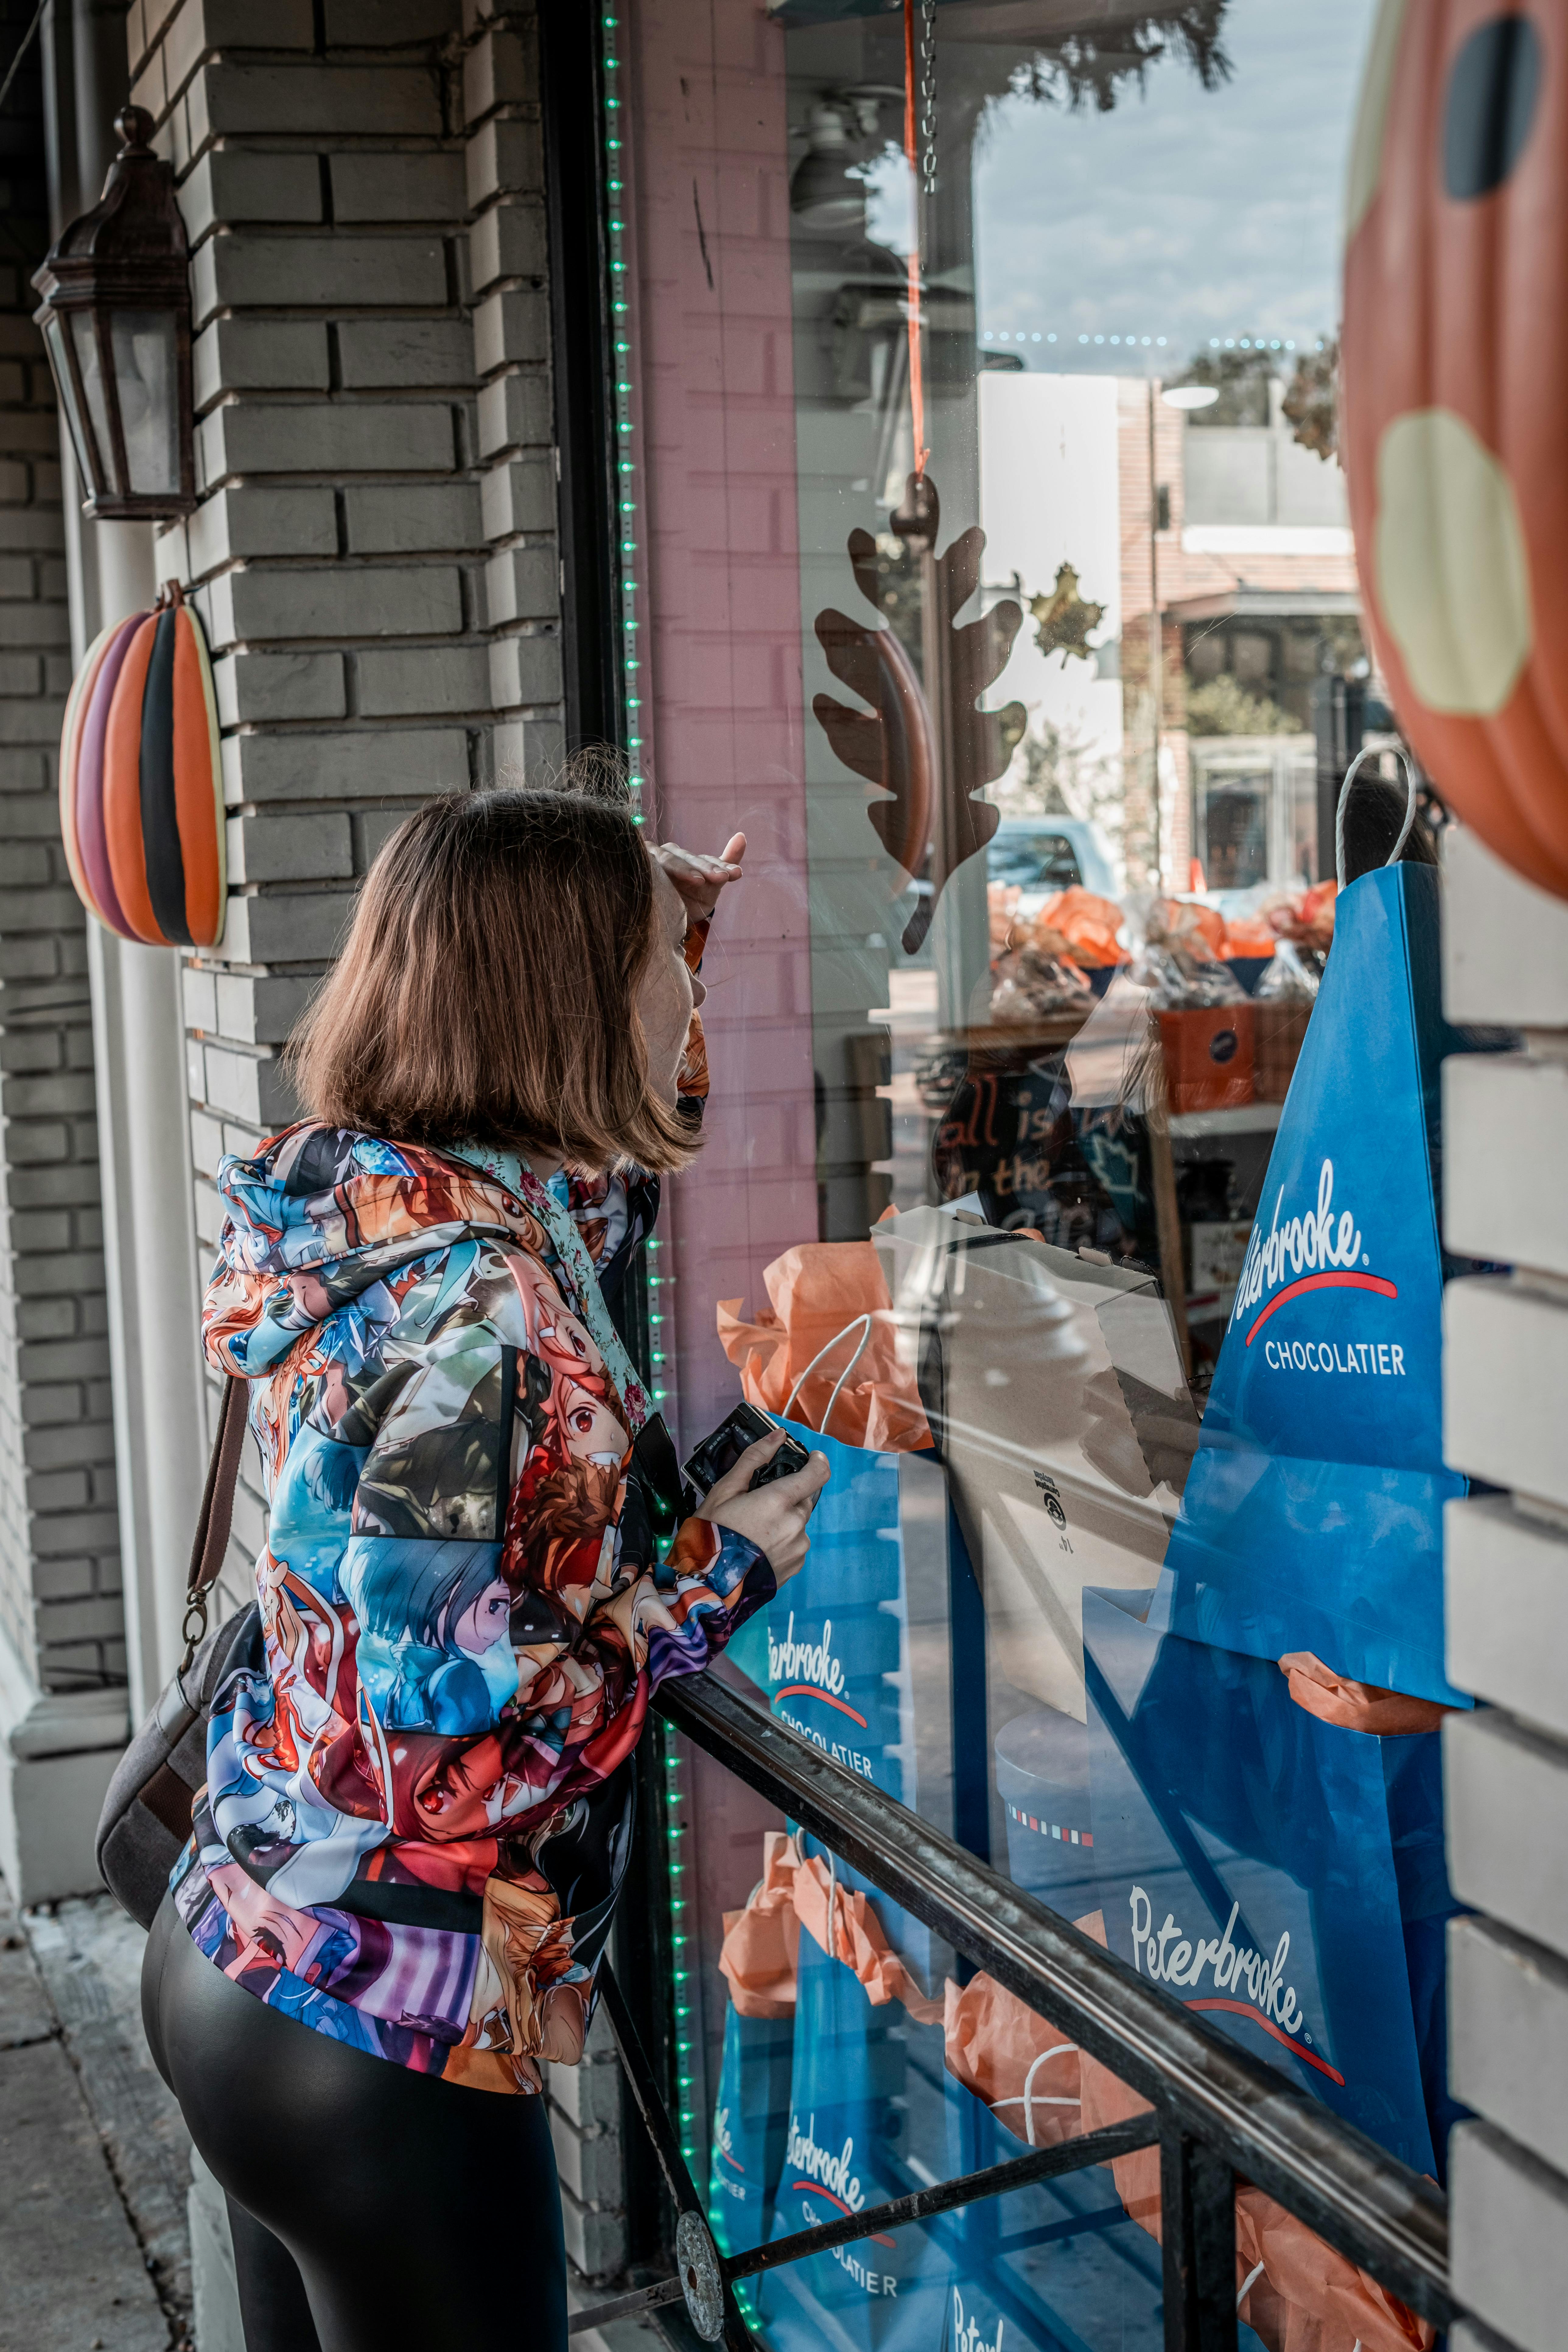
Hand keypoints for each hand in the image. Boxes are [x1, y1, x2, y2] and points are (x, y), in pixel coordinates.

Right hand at [652, 831, 745, 923]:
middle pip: (690, 859)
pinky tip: (663, 873)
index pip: (706, 860)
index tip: (735, 874)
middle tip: (721, 878)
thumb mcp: (712, 886)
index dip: (720, 866)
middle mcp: (672, 855)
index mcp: (690, 860)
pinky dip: (657, 866)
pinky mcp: (641, 864)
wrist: (668, 925)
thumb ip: (726, 861)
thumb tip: (742, 835)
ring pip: (671, 859)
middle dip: (706, 868)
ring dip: (684, 868)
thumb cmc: (690, 904)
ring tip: (699, 880)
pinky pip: (650, 861)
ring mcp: (655, 858)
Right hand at [695, 1426, 828, 1586]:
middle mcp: (795, 1524)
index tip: (811, 1457)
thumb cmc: (712, 1534)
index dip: (817, 1462)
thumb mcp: (725, 1489)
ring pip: (798, 1523)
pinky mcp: (795, 1567)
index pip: (817, 1474)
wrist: (708, 1585)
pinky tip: (758, 1547)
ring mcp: (797, 1548)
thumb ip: (755, 1458)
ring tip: (752, 1530)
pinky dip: (782, 1541)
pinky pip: (795, 1544)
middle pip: (804, 1499)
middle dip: (787, 1496)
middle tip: (758, 1503)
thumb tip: (777, 1436)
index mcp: (780, 1501)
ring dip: (783, 1520)